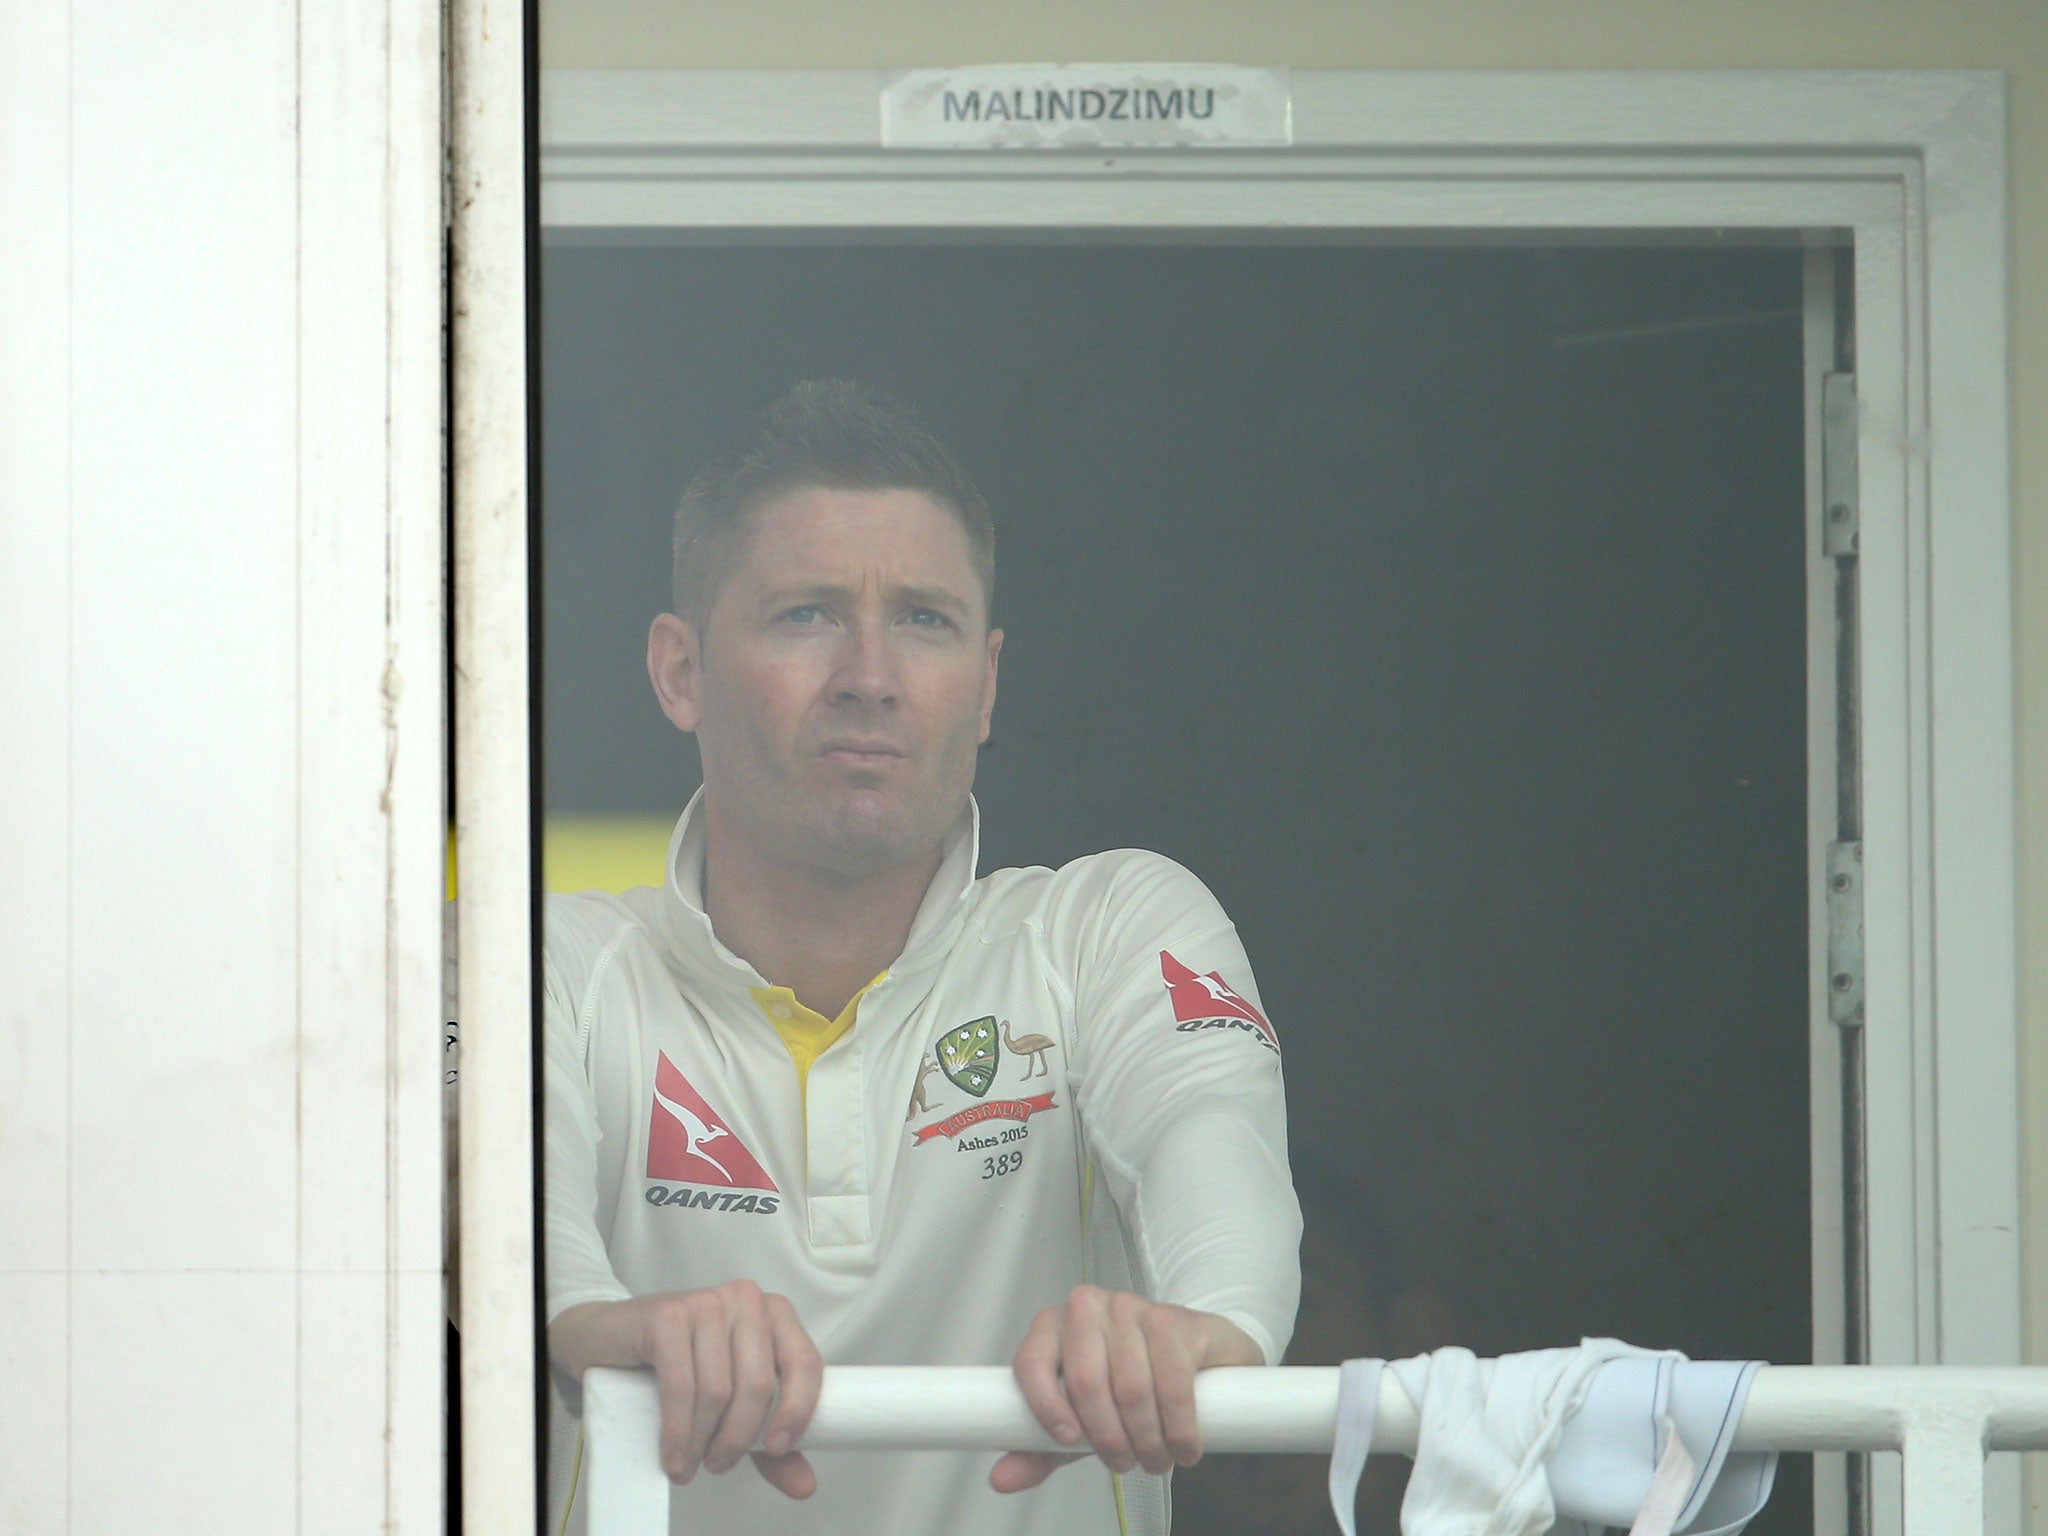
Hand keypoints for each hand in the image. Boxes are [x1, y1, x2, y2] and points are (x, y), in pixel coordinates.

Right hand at [548, 1280, 824, 1498]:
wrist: (607, 1338)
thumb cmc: (679, 1366)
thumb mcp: (732, 1403)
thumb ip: (770, 1442)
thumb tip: (805, 1485)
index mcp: (774, 1314)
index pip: (805, 1363)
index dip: (797, 1411)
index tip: (777, 1449)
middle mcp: (746, 1300)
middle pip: (758, 1384)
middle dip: (739, 1438)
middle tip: (719, 1465)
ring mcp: (706, 1302)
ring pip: (718, 1390)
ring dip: (703, 1441)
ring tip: (690, 1464)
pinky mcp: (668, 1315)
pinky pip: (681, 1385)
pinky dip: (678, 1429)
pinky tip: (672, 1454)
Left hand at [992, 1285, 1261, 1492]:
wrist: (1190, 1353)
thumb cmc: (1123, 1383)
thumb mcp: (1078, 1418)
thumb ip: (1038, 1447)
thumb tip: (1001, 1480)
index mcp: (1051, 1327)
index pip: (1031, 1362)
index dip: (1046, 1408)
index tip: (1068, 1442)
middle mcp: (1086, 1308)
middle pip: (1085, 1381)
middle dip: (1108, 1438)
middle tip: (1125, 1464)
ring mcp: (1130, 1307)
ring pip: (1131, 1388)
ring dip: (1148, 1440)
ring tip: (1156, 1460)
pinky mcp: (1172, 1318)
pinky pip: (1172, 1381)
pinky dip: (1180, 1426)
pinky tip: (1185, 1447)